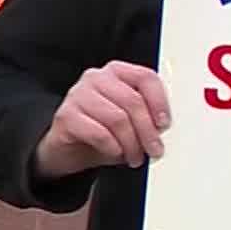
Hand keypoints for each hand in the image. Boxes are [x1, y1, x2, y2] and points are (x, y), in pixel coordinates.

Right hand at [33, 61, 170, 178]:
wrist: (69, 149)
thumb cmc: (103, 131)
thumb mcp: (131, 121)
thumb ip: (147, 116)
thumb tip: (163, 128)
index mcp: (117, 72)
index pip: (145, 77)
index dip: (159, 102)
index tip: (165, 123)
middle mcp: (96, 78)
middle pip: (132, 101)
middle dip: (148, 131)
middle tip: (154, 149)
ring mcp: (78, 95)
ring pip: (117, 118)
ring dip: (132, 144)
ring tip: (135, 157)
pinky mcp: (66, 116)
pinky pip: (99, 133)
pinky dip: (113, 147)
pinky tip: (116, 153)